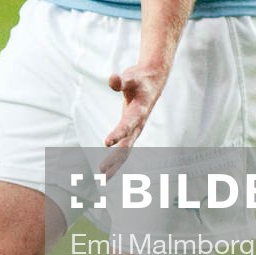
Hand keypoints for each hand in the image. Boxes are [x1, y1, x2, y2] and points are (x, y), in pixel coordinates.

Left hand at [100, 61, 167, 175]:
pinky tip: (107, 169)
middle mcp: (139, 123)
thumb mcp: (131, 76)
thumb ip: (121, 80)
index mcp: (139, 111)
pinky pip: (125, 146)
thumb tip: (112, 79)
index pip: (128, 124)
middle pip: (127, 144)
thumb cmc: (140, 79)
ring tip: (102, 178)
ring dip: (115, 163)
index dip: (118, 133)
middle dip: (115, 158)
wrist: (153, 81)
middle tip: (102, 171)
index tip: (106, 143)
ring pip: (126, 149)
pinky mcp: (132, 129)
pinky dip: (116, 158)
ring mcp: (136, 128)